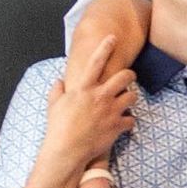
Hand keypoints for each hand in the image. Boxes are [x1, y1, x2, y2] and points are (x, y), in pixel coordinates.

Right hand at [49, 33, 137, 169]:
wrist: (67, 149)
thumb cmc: (58, 127)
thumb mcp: (54, 105)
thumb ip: (57, 90)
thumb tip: (59, 82)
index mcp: (84, 88)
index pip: (96, 61)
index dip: (105, 47)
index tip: (113, 38)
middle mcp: (100, 96)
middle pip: (125, 76)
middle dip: (130, 75)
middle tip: (129, 77)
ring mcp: (111, 111)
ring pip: (132, 97)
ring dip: (131, 98)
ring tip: (126, 101)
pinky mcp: (118, 126)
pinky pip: (131, 120)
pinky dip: (129, 122)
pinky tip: (124, 123)